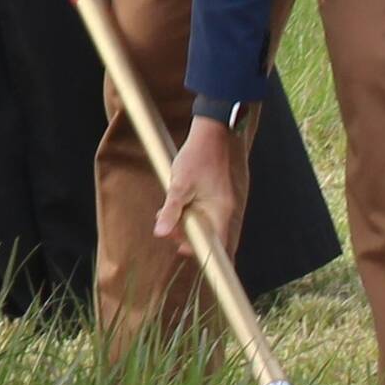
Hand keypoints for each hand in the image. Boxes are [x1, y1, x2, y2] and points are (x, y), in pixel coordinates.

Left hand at [154, 117, 238, 259]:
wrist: (209, 133)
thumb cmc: (197, 156)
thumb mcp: (179, 185)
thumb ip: (170, 210)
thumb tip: (160, 233)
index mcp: (221, 212)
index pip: (217, 245)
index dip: (200, 251)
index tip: (180, 248)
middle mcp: (223, 211)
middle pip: (207, 236)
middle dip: (185, 234)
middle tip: (165, 226)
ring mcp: (219, 203)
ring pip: (201, 223)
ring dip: (183, 222)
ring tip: (164, 214)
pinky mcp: (213, 196)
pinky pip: (201, 212)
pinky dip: (187, 211)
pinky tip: (174, 203)